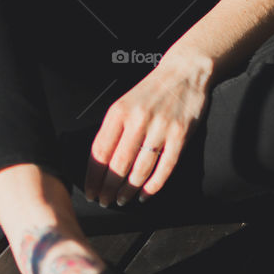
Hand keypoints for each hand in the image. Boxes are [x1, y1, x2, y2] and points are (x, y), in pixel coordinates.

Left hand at [83, 56, 213, 208]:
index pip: (100, 151)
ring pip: (140, 169)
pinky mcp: (180, 135)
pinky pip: (165, 167)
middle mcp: (138, 119)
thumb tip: (99, 163)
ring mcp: (160, 127)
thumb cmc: (151, 91)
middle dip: (108, 188)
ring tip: (121, 201)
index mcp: (119, 111)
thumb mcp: (124, 103)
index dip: (93, 176)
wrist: (184, 71)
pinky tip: (144, 195)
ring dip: (128, 190)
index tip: (90, 192)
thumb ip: (113, 130)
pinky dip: (153, 186)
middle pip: (118, 164)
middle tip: (104, 202)